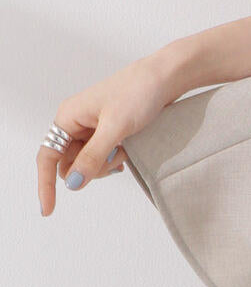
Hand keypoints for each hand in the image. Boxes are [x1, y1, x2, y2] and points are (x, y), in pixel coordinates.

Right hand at [36, 51, 178, 216]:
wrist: (168, 75)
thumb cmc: (139, 92)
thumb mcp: (115, 127)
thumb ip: (92, 157)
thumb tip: (72, 184)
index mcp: (68, 117)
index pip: (48, 157)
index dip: (45, 184)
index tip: (48, 210)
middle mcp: (77, 122)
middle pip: (71, 163)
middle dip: (90, 168)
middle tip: (115, 156)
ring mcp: (94, 126)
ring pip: (89, 161)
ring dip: (106, 162)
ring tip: (126, 147)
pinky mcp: (111, 129)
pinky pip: (104, 154)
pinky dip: (114, 157)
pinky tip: (127, 153)